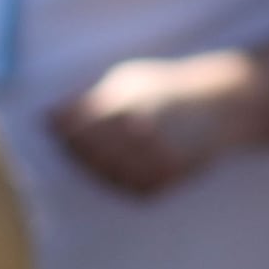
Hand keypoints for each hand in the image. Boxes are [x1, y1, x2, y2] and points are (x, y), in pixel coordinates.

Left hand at [49, 51, 266, 195]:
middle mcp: (135, 134)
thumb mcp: (127, 80)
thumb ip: (86, 100)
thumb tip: (45, 119)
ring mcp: (151, 160)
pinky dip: (122, 181)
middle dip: (77, 151)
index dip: (59, 131)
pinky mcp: (165, 180)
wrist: (222, 106)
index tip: (58, 127)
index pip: (70, 129)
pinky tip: (128, 165)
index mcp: (121, 106)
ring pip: (105, 176)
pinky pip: (130, 188)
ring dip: (99, 168)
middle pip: (85, 155)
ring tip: (111, 151)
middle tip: (79, 144)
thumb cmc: (168, 89)